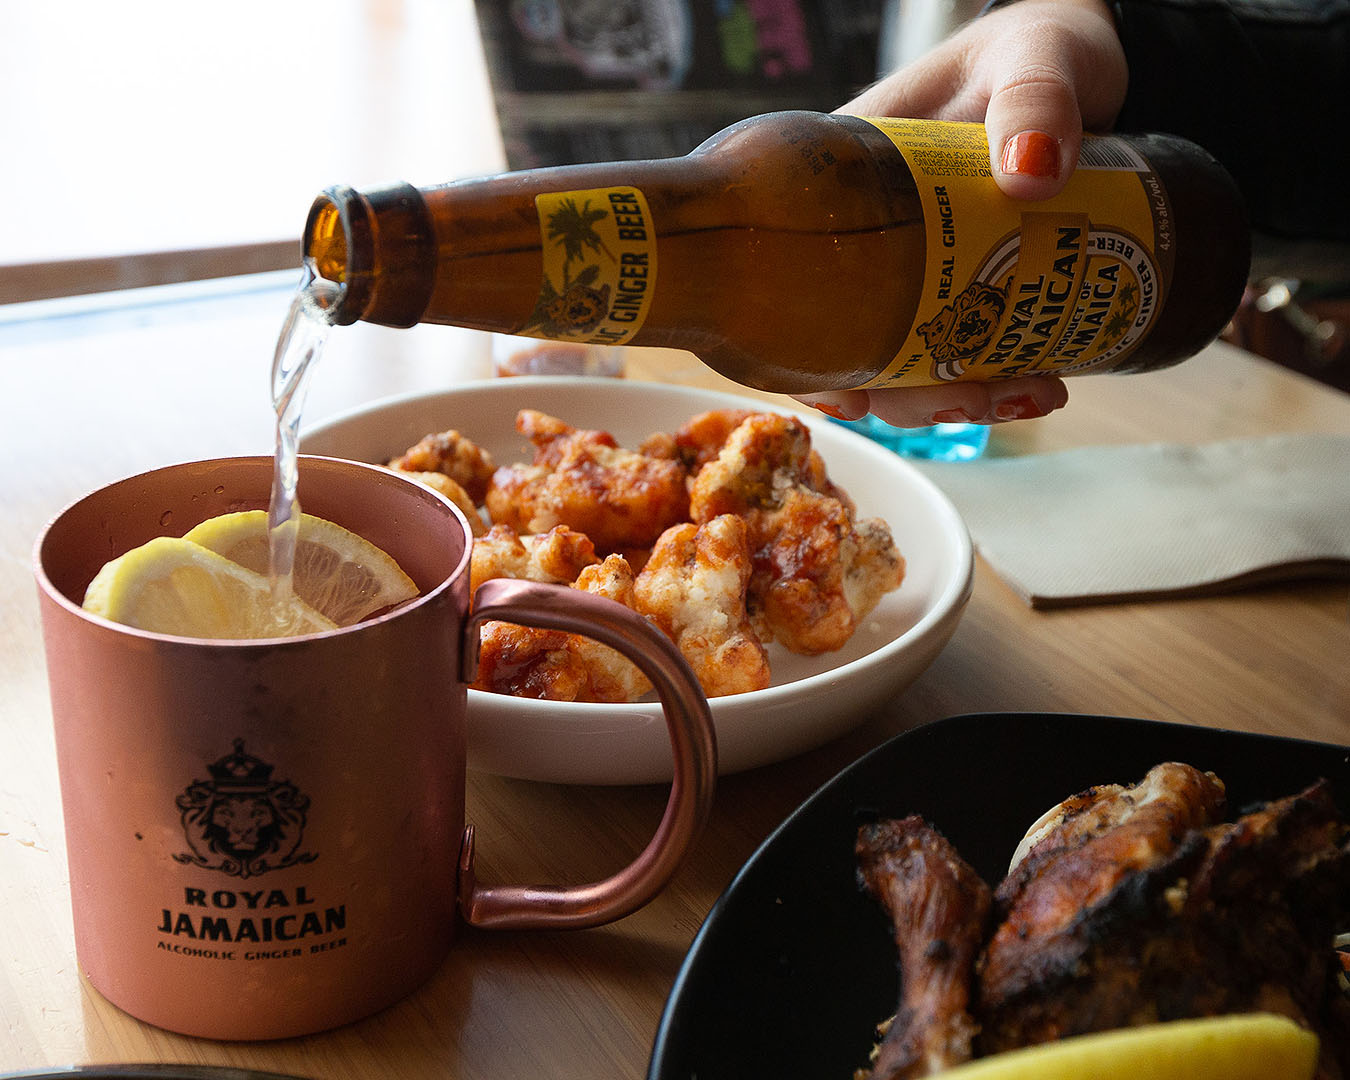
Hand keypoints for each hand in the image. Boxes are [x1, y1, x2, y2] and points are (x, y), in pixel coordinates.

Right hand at [796, 0, 1125, 427]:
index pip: (796, 276)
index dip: (806, 354)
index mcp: (849, 182)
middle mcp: (872, 238)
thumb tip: (1032, 169)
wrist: (1094, 67)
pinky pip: (966, 350)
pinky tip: (1044, 385)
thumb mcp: (1035, 57)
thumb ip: (1033, 97)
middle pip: (855, 342)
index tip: (846, 396)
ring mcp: (919, 271)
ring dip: (960, 395)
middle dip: (908, 393)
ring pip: (911, 359)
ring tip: (1031, 394)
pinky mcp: (967, 289)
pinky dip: (1001, 379)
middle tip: (974, 399)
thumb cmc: (1039, 48)